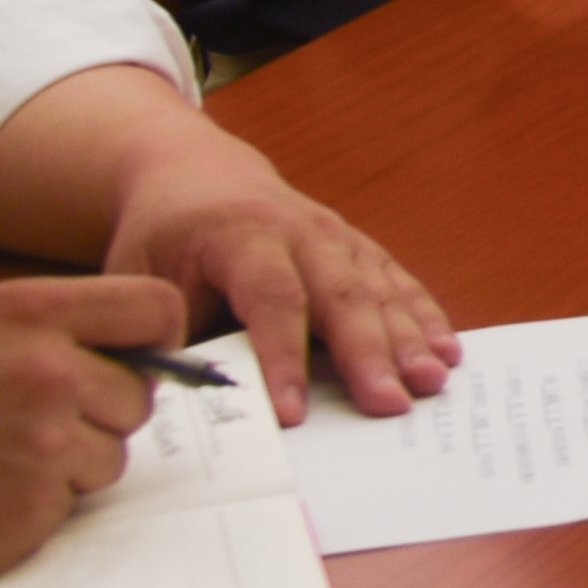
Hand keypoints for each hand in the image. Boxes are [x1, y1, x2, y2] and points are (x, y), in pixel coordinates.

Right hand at [0, 276, 184, 587]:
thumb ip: (33, 334)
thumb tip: (110, 354)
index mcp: (27, 313)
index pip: (155, 310)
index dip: (151, 341)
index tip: (133, 360)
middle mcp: (49, 373)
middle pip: (138, 396)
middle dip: (95, 415)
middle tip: (18, 429)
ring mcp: (43, 448)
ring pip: (108, 459)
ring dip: (62, 469)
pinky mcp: (28, 516)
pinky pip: (65, 513)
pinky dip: (26, 514)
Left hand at [91, 124, 459, 420]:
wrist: (195, 172)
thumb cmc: (163, 236)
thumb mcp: (139, 279)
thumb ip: (164, 337)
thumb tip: (186, 403)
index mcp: (238, 232)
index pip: (270, 297)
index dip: (282, 356)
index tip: (292, 414)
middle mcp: (299, 229)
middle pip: (341, 293)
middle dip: (368, 353)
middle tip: (389, 405)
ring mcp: (337, 236)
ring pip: (378, 289)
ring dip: (408, 338)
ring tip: (430, 382)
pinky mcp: (359, 248)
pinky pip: (398, 283)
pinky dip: (425, 318)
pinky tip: (447, 351)